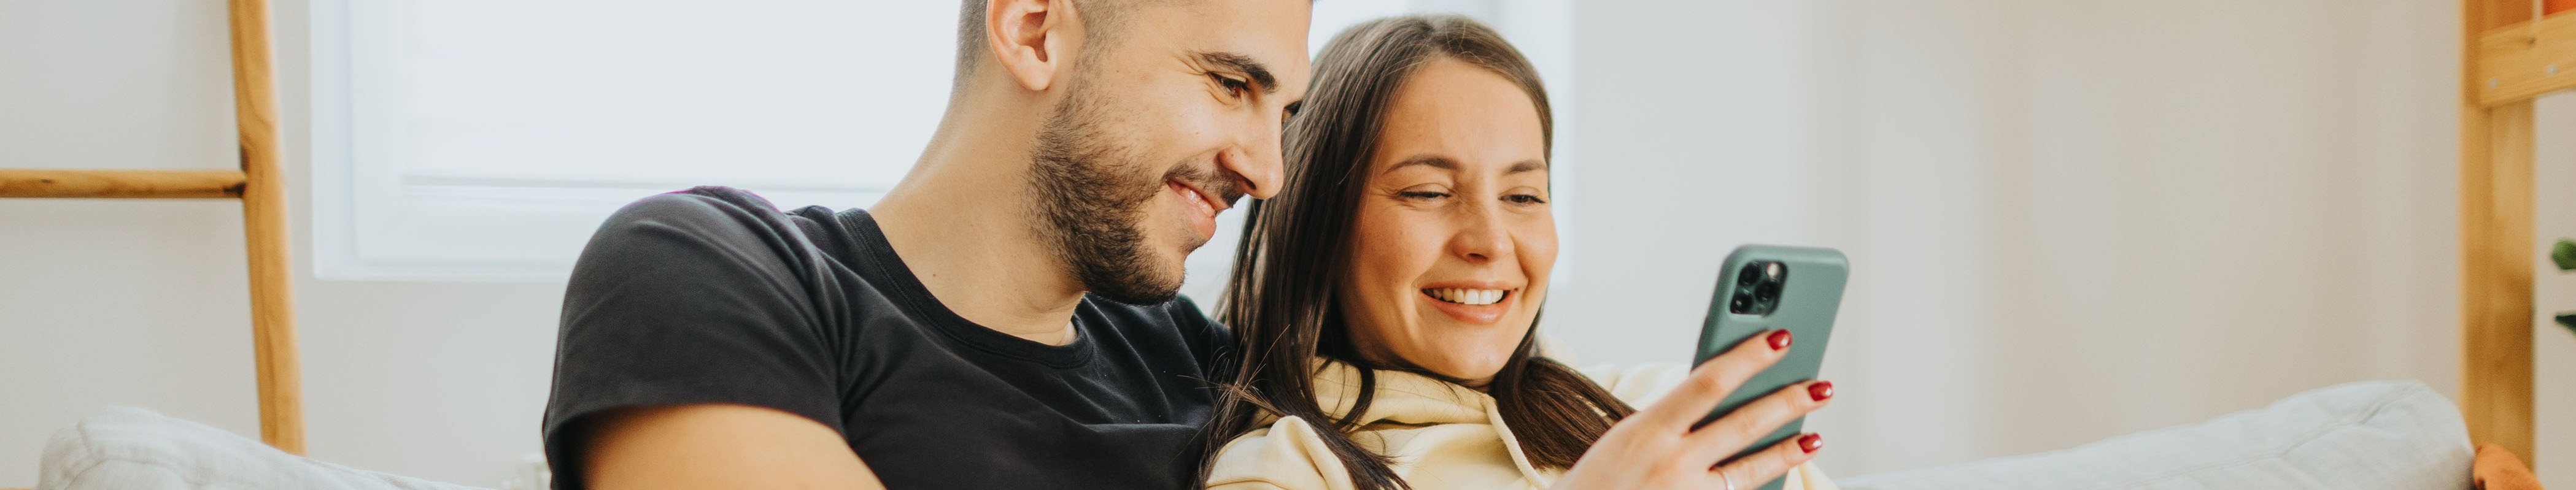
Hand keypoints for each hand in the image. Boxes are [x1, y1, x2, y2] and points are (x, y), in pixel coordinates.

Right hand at [1550, 330, 1832, 489]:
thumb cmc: (1598, 482)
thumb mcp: (1626, 439)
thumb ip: (1670, 421)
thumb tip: (1721, 396)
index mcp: (1647, 430)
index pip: (1708, 382)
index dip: (1748, 358)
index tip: (1780, 338)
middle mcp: (1671, 463)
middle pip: (1743, 424)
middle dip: (1787, 401)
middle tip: (1820, 386)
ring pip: (1751, 469)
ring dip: (1787, 451)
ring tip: (1814, 437)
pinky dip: (1763, 484)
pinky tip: (1782, 474)